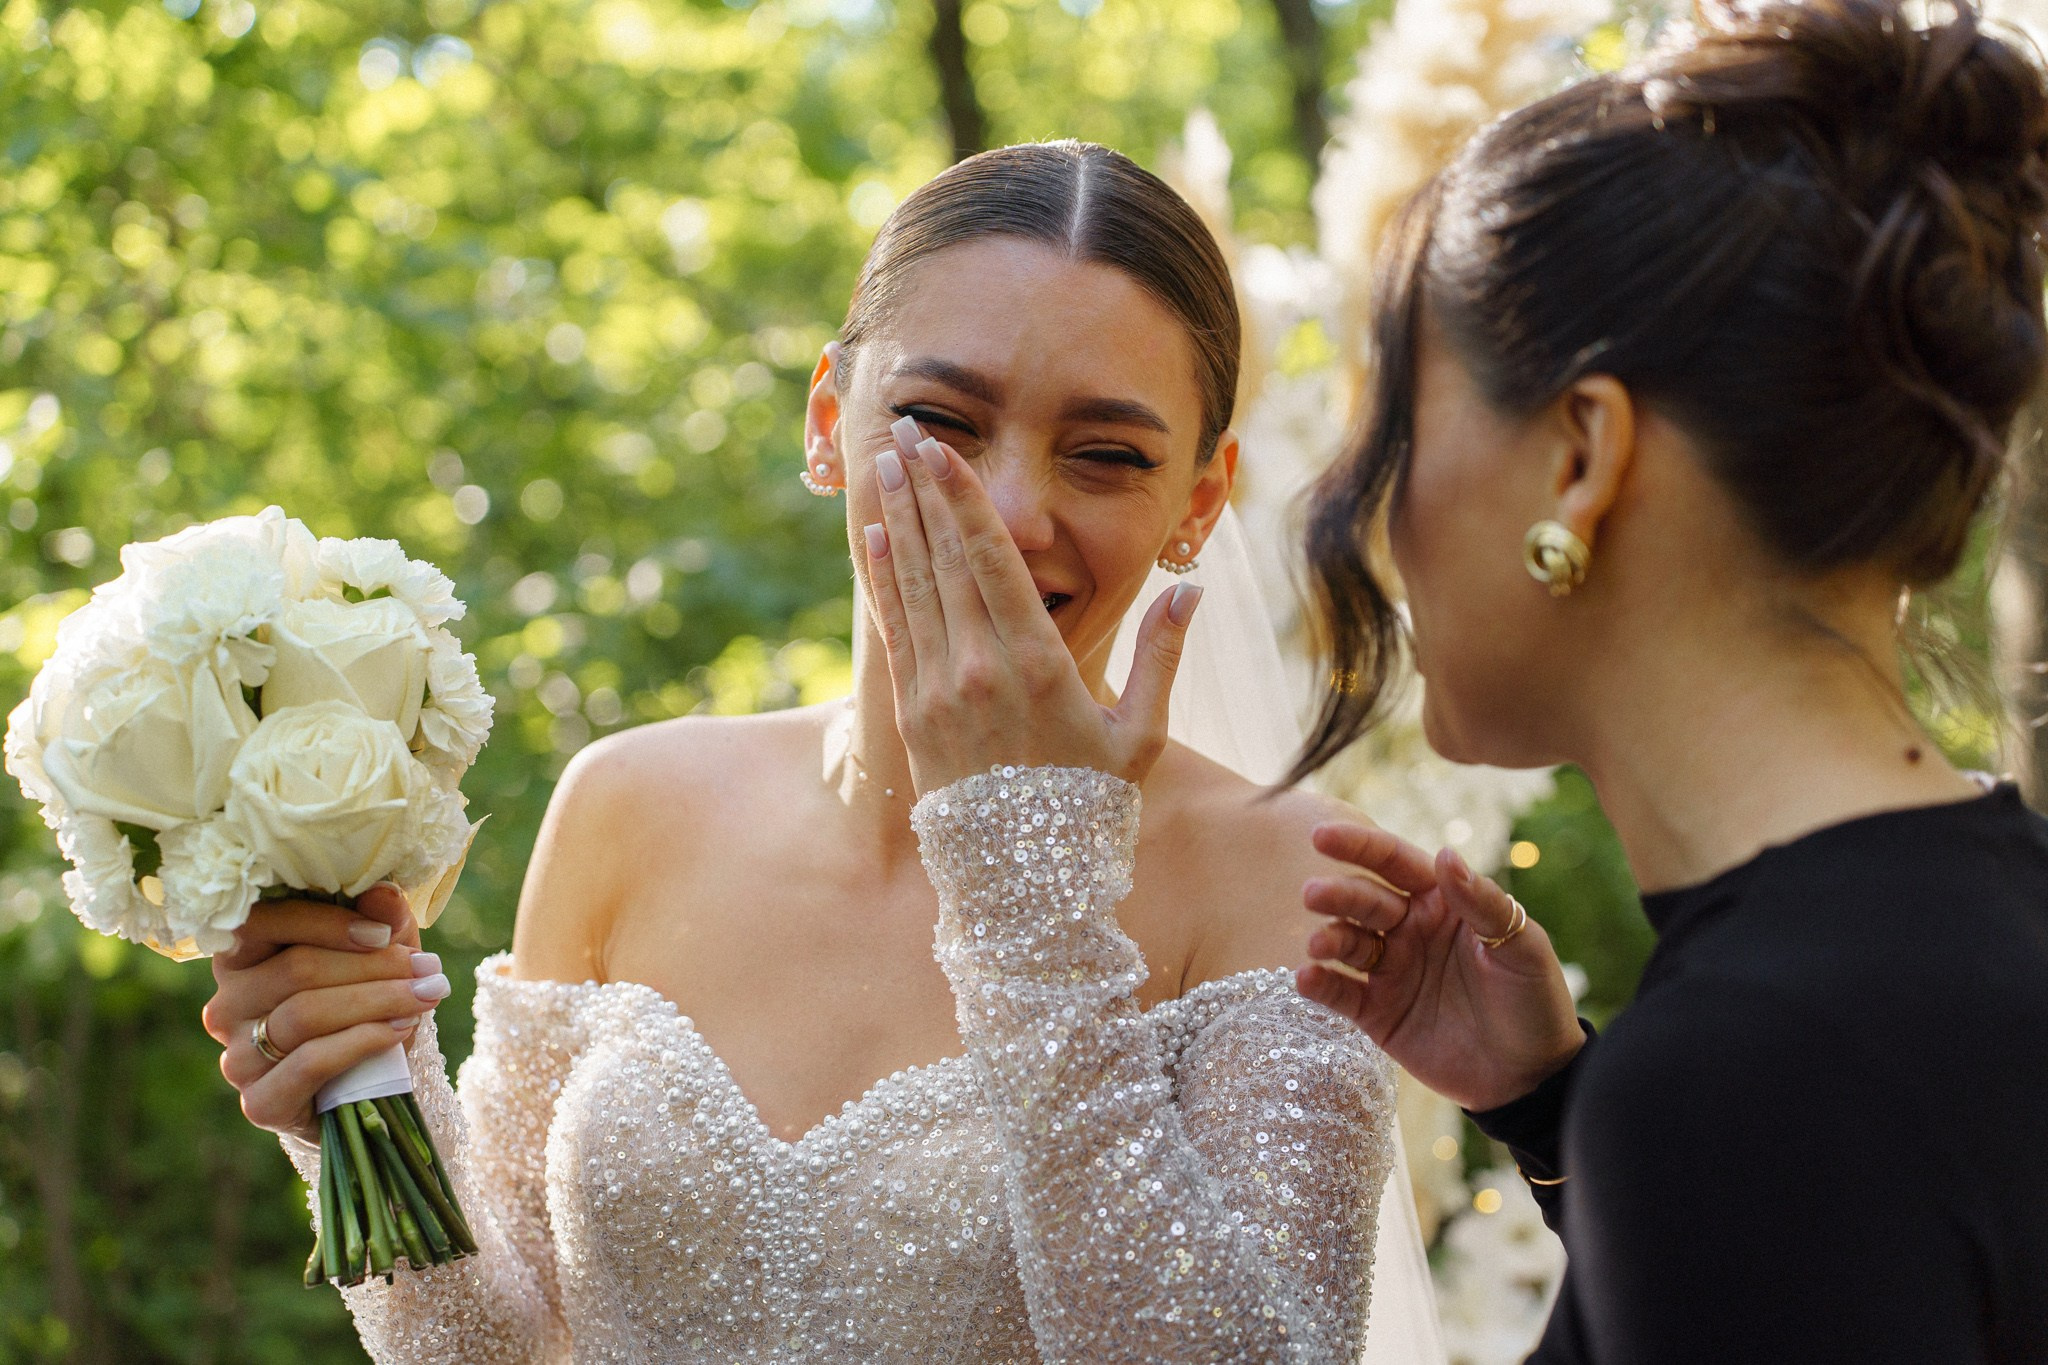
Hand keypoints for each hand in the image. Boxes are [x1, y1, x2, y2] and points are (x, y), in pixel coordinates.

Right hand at [200, 884, 445, 1144]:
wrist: (364, 1084)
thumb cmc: (363, 1003)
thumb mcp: (378, 954)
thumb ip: (380, 920)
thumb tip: (384, 892)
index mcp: (241, 958)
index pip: (262, 922)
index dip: (325, 922)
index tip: (384, 933)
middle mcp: (227, 1005)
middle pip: (296, 969)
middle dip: (372, 966)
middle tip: (428, 968)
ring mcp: (237, 1057)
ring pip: (303, 1015)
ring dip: (377, 1001)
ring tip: (426, 996)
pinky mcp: (259, 1102)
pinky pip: (309, 1063)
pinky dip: (363, 1041)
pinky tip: (401, 1029)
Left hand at [863, 416, 1201, 793]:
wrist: (1024, 885)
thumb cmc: (1093, 809)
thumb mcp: (1142, 736)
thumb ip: (1163, 657)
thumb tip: (1193, 590)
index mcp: (1038, 666)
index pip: (992, 561)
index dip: (963, 499)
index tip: (941, 449)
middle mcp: (979, 671)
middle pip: (943, 559)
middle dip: (921, 489)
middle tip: (903, 429)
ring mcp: (938, 693)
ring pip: (912, 585)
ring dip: (895, 519)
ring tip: (882, 463)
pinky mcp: (913, 714)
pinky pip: (895, 628)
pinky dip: (882, 576)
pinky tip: (873, 535)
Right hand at [1295, 824, 1583, 1111]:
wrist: (1531, 1078)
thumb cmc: (1534, 1002)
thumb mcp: (1520, 947)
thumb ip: (1481, 903)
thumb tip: (1445, 854)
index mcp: (1443, 903)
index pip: (1395, 863)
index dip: (1360, 846)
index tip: (1322, 836)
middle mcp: (1410, 931)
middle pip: (1365, 901)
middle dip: (1337, 894)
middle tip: (1314, 894)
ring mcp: (1391, 972)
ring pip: (1348, 943)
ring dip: (1328, 938)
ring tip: (1319, 944)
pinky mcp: (1378, 1014)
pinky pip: (1342, 994)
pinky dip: (1320, 985)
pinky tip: (1306, 979)